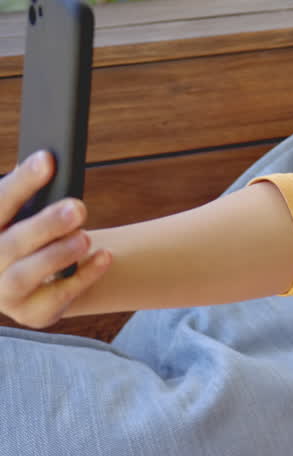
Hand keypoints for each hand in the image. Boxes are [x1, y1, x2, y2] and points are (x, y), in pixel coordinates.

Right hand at [0, 151, 110, 327]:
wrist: (46, 281)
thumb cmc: (37, 236)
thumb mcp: (31, 213)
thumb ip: (35, 192)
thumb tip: (51, 158)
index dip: (22, 182)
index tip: (48, 159)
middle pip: (10, 244)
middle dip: (45, 224)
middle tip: (78, 207)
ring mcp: (4, 293)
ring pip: (24, 276)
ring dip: (57, 254)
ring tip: (85, 237)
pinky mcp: (32, 313)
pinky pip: (56, 298)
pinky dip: (83, 277)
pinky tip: (104, 256)